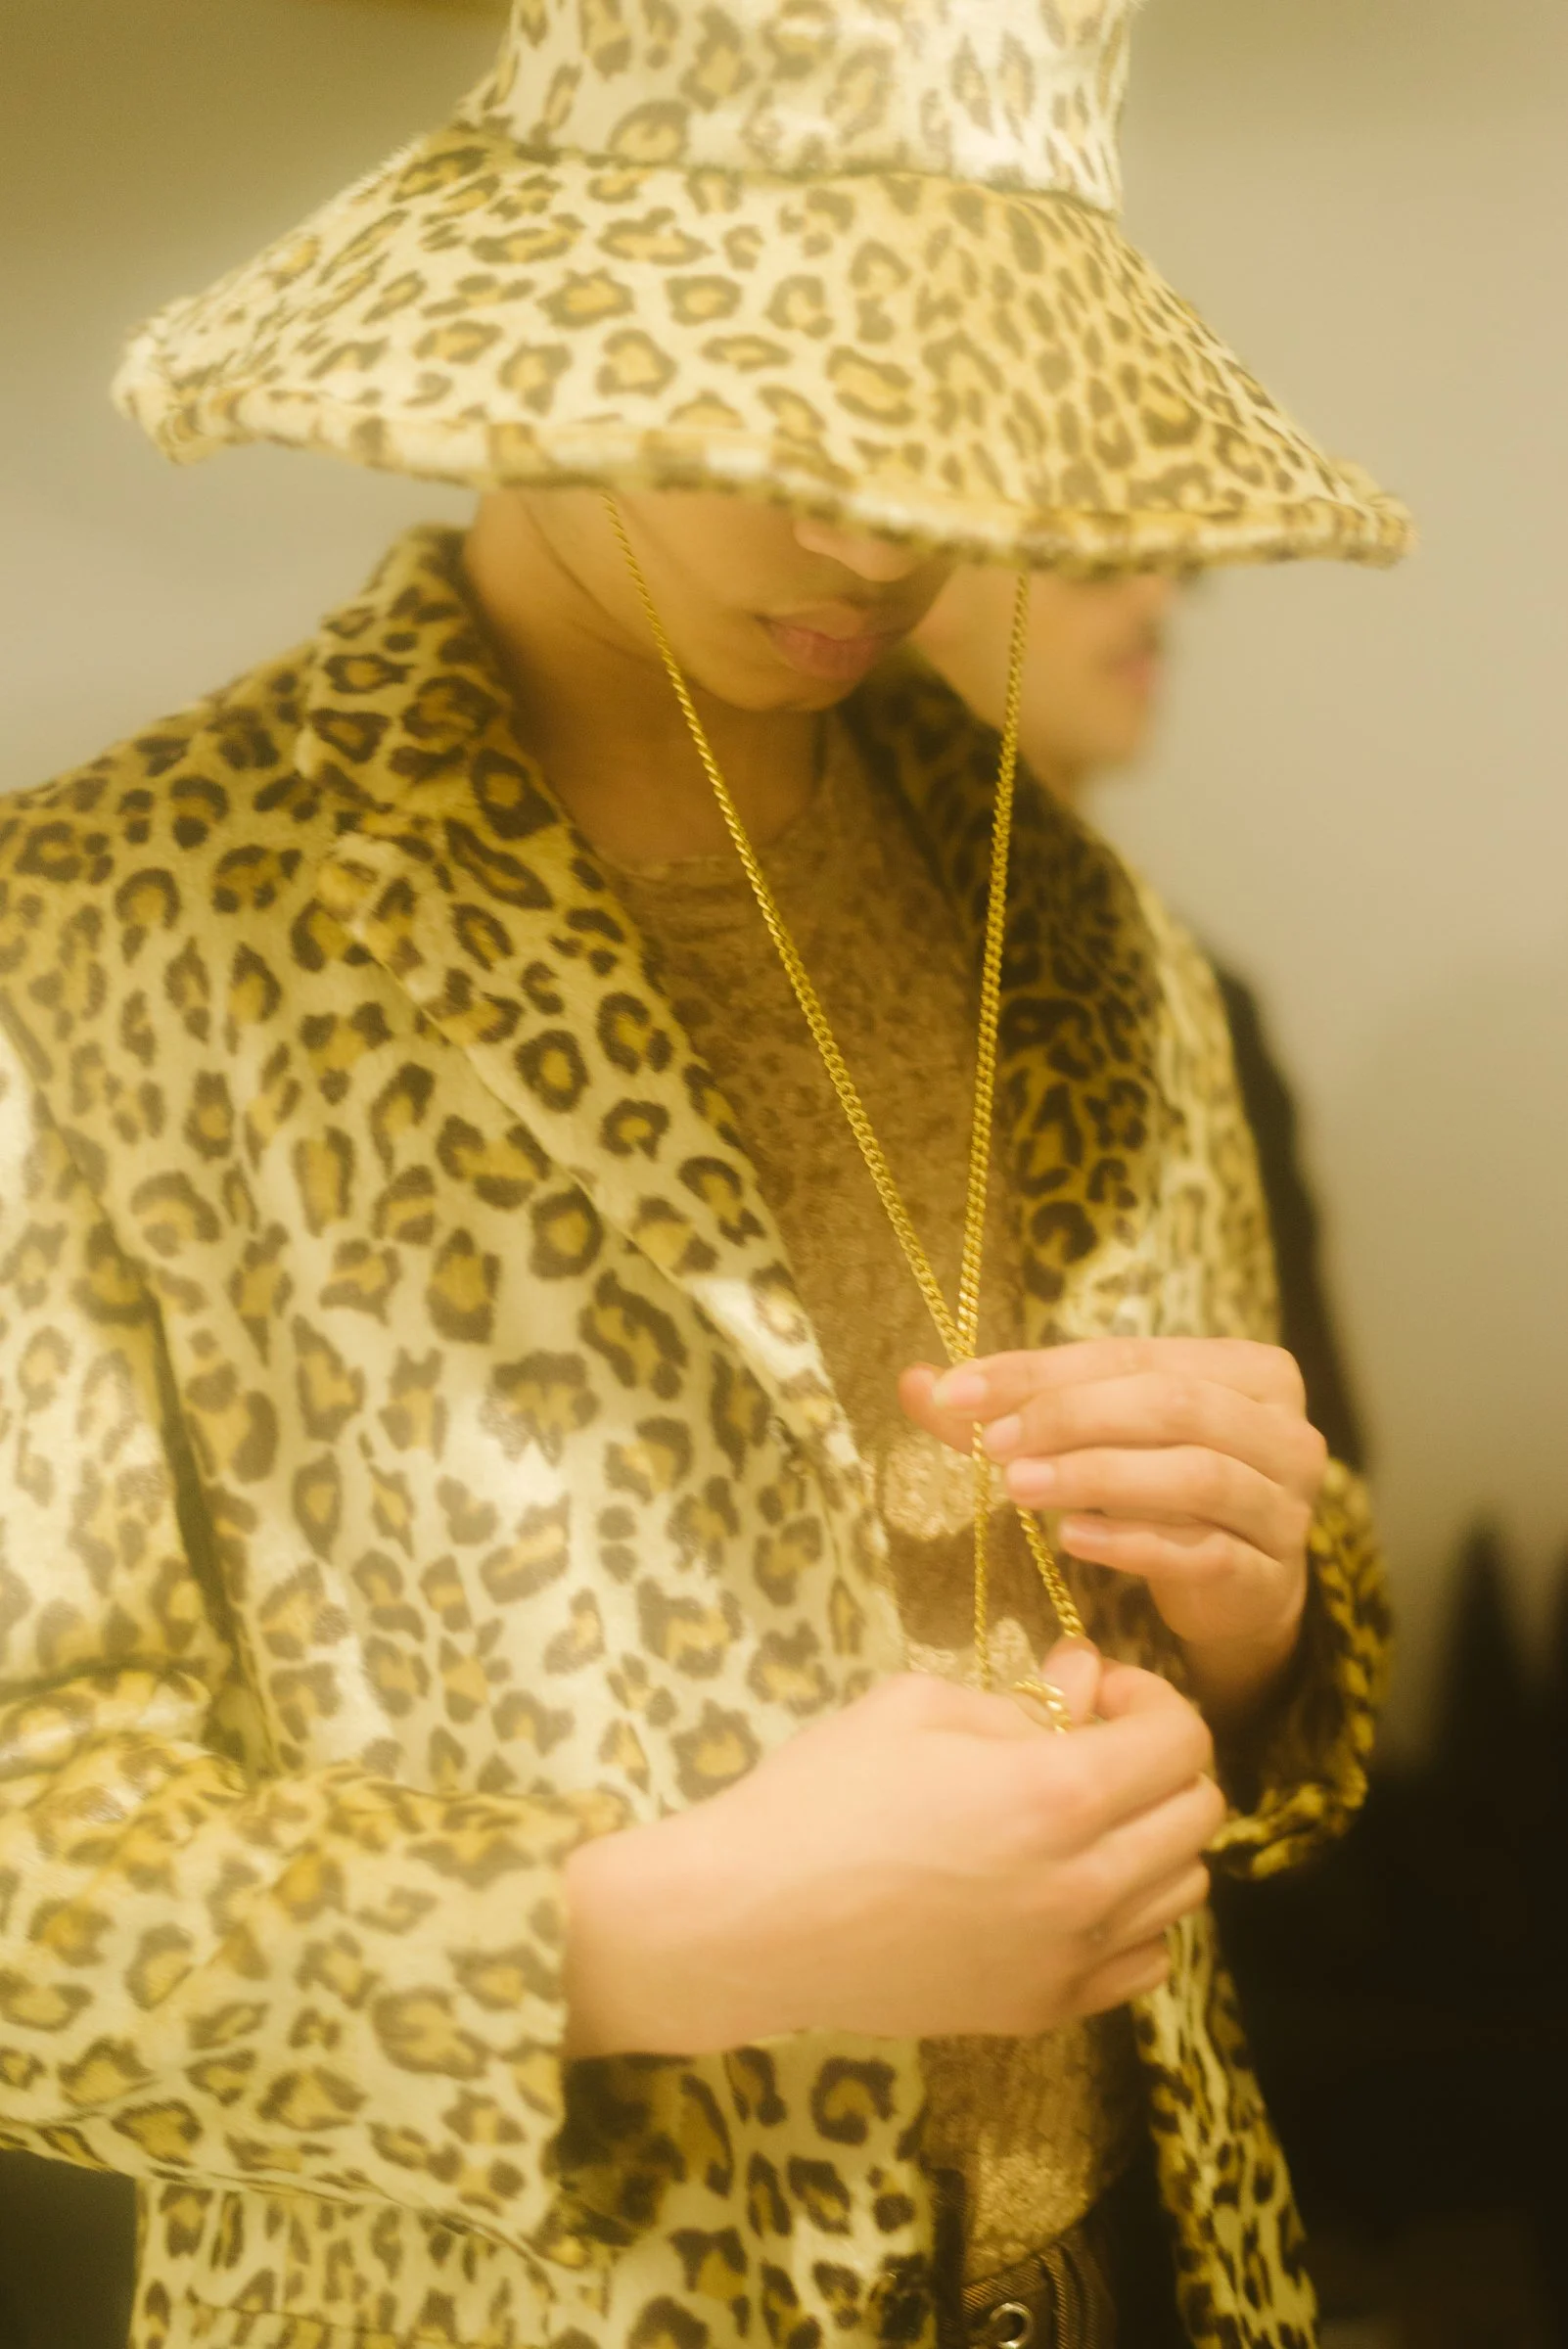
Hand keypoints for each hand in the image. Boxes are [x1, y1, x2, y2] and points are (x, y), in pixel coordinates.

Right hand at [564, 1641, 1222, 2055]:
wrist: (749, 1921)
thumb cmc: (821, 1794)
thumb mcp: (916, 1704)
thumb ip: (1022, 1697)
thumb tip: (1085, 1680)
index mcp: (1057, 1795)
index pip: (1183, 1739)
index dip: (1148, 1698)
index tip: (1092, 1691)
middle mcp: (1084, 1884)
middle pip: (1200, 1811)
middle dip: (1159, 1760)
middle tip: (1089, 1743)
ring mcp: (1069, 1958)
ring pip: (1184, 1888)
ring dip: (1152, 1836)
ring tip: (1078, 1817)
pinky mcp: (1043, 2009)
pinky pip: (1145, 1959)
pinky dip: (1132, 1913)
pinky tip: (1067, 1885)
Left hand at [900, 1338, 1324, 1722]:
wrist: (1235, 1589)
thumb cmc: (1159, 1493)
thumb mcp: (1096, 1437)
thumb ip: (1014, 1411)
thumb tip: (914, 1382)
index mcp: (1248, 1370)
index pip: (1132, 1355)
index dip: (1039, 1371)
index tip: (956, 1392)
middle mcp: (1283, 1430)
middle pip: (1172, 1404)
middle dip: (1071, 1418)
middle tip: (993, 1444)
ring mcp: (1284, 1506)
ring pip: (1193, 1474)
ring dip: (1095, 1476)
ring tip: (1018, 1488)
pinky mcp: (1267, 1575)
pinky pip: (1200, 1550)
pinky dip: (1131, 1541)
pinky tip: (1071, 1538)